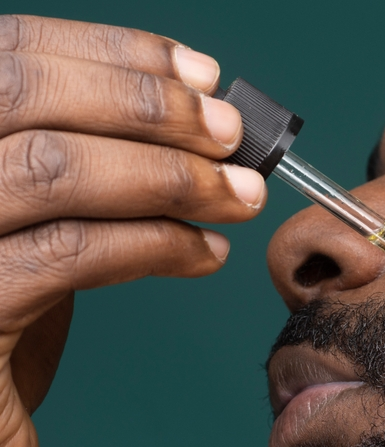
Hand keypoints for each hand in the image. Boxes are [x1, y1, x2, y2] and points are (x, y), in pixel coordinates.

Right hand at [0, 15, 265, 446]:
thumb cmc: (1, 333)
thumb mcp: (35, 230)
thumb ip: (86, 176)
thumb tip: (195, 130)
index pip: (11, 55)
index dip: (113, 54)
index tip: (203, 76)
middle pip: (25, 93)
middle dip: (148, 106)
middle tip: (231, 135)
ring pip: (53, 168)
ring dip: (171, 174)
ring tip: (241, 195)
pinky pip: (68, 253)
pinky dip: (154, 243)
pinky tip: (205, 252)